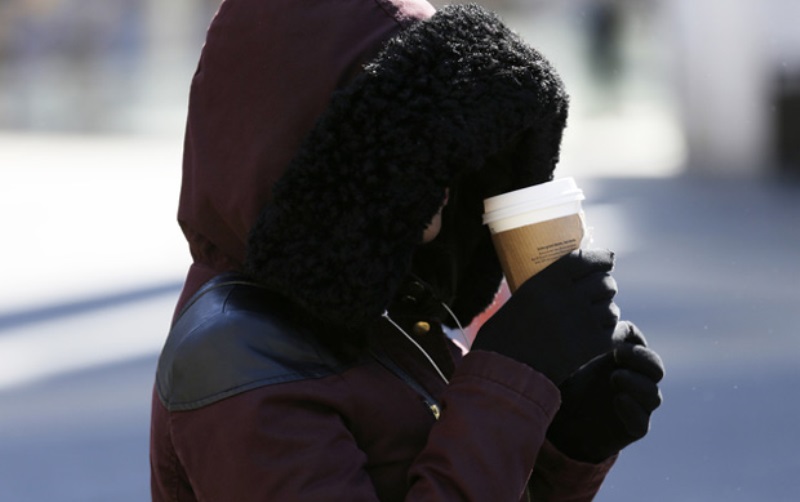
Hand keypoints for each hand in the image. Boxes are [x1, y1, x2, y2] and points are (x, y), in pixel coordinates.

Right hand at [471, 249, 619, 384]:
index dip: (602, 258)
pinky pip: (616, 331)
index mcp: (548, 281)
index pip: (586, 259)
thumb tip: (570, 278)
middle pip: (605, 283)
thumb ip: (547, 286)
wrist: (507, 370)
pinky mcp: (592, 346)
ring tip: (594, 317)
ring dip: (606, 310)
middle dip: (604, 286)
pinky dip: (613, 331)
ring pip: (612, 308)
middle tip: (597, 292)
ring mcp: (583, 322)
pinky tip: (605, 333)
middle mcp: (569, 297)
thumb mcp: (522, 297)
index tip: (607, 260)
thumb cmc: (505, 334)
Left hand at [546, 322, 664, 462]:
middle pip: (655, 368)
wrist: (558, 422)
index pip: (639, 344)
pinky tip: (618, 400)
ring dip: (638, 384)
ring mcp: (635, 406)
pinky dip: (633, 411)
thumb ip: (581, 341)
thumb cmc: (563, 382)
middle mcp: (634, 382)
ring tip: (615, 377)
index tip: (615, 336)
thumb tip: (590, 321)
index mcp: (621, 361)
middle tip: (619, 353)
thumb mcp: (568, 359)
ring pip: (653, 396)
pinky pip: (641, 423)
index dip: (633, 338)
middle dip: (641, 358)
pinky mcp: (631, 430)